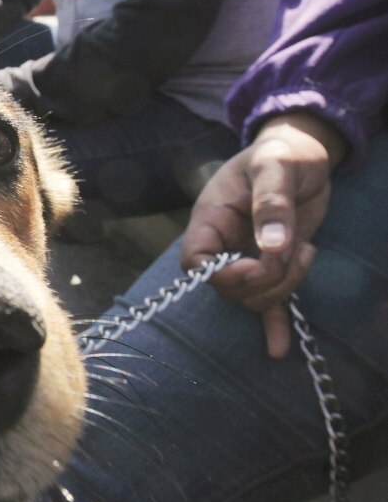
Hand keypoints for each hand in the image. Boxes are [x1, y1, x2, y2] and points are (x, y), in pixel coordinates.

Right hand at [180, 111, 346, 356]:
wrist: (302, 152)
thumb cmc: (282, 152)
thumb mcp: (275, 166)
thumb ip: (272, 204)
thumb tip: (272, 246)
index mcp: (212, 219)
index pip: (195, 262)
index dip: (221, 274)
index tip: (256, 266)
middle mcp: (224, 243)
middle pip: (229, 287)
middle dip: (267, 279)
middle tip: (294, 251)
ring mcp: (248, 257)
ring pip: (254, 297)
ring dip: (286, 286)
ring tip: (307, 252)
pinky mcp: (272, 265)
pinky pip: (269, 303)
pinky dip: (274, 326)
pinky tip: (279, 349)